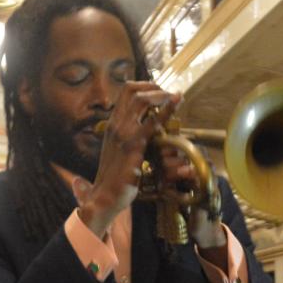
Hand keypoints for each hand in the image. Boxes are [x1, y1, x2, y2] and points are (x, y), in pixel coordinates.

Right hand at [78, 81, 178, 235]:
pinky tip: (177, 102)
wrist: (105, 195)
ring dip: (160, 95)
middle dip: (154, 87)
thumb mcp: (120, 150)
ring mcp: (123, 134)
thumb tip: (143, 128)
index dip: (144, 86)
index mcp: (112, 124)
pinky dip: (166, 110)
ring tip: (175, 97)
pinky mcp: (133, 146)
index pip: (125, 92)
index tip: (160, 92)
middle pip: (132, 90)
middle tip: (169, 94)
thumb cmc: (116, 176)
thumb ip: (129, 136)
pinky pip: (151, 122)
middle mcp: (115, 125)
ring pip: (140, 100)